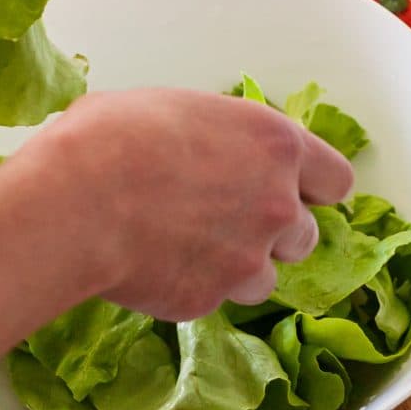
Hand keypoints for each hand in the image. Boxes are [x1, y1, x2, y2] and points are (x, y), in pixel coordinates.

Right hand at [0, 90, 354, 320]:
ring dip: (236, 269)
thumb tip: (202, 148)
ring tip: (186, 249)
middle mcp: (276, 204)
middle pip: (305, 235)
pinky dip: (191, 288)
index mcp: (275, 145)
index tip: (291, 191)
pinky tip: (153, 267)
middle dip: (273, 234)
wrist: (75, 201)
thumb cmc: (112, 137)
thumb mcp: (175, 109)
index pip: (335, 179)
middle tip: (226, 222)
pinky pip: (212, 299)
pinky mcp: (210, 300)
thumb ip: (214, 137)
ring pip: (264, 279)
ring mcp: (247, 259)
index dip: (312, 188)